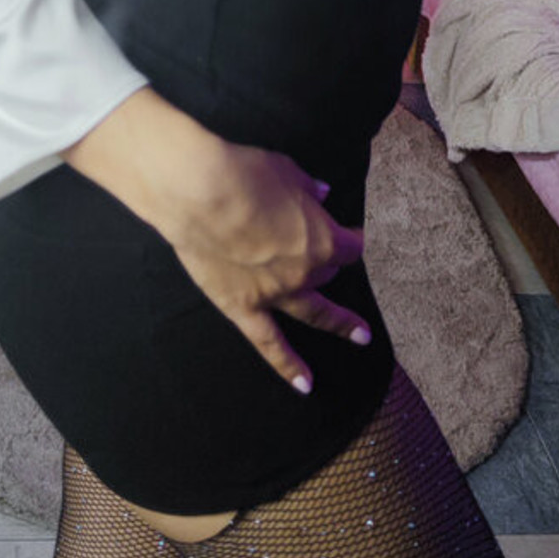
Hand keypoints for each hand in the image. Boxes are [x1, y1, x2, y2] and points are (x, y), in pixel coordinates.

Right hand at [62, 87, 370, 394]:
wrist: (199, 192)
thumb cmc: (245, 174)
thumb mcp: (287, 172)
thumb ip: (308, 189)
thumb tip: (321, 194)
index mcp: (323, 238)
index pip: (350, 244)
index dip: (352, 237)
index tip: (352, 233)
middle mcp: (306, 272)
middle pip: (330, 272)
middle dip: (334, 263)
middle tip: (337, 261)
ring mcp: (275, 294)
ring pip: (314, 313)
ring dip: (338, 321)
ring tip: (359, 334)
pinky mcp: (243, 308)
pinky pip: (269, 345)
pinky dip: (289, 366)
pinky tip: (306, 385)